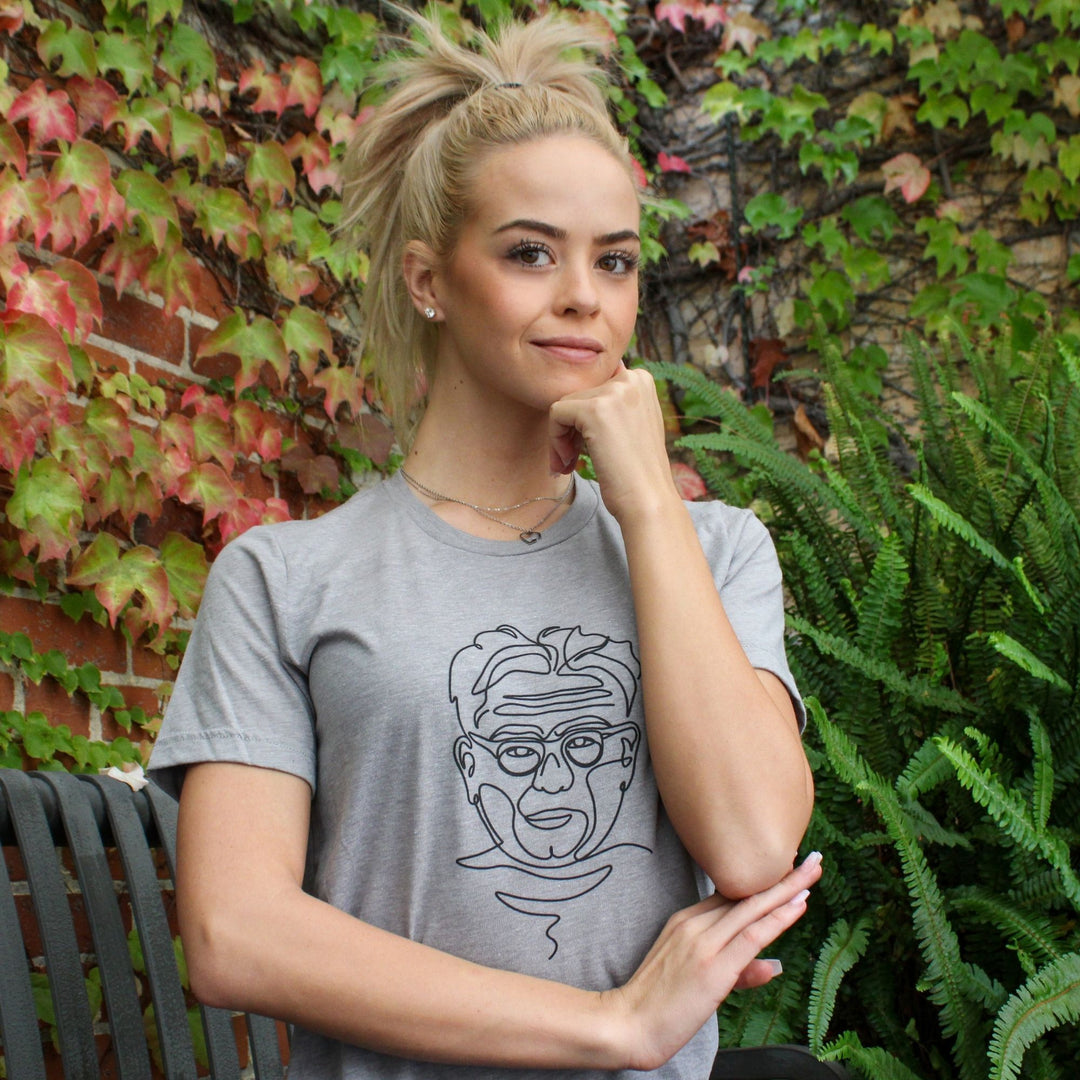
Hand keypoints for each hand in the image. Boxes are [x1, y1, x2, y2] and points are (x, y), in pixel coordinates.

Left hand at [548, 366, 677, 522]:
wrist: (648, 501)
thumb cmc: (637, 472)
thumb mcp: (634, 425)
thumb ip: (615, 404)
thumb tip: (585, 393)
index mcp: (641, 379)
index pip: (594, 387)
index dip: (584, 418)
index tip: (586, 445)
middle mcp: (631, 378)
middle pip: (578, 395)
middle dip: (570, 429)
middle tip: (571, 459)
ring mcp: (614, 391)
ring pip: (564, 405)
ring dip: (560, 437)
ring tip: (568, 464)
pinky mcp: (594, 409)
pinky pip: (555, 414)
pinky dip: (554, 441)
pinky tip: (568, 462)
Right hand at [602, 851, 822, 1071]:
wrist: (628, 1023)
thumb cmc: (657, 1004)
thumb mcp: (696, 979)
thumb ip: (737, 971)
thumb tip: (771, 966)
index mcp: (686, 921)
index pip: (731, 897)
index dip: (761, 884)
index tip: (786, 871)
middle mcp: (695, 924)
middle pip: (746, 894)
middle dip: (782, 876)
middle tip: (811, 858)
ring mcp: (704, 942)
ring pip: (753, 908)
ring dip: (787, 888)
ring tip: (813, 870)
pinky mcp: (715, 966)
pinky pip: (753, 935)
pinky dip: (779, 916)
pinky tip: (799, 903)